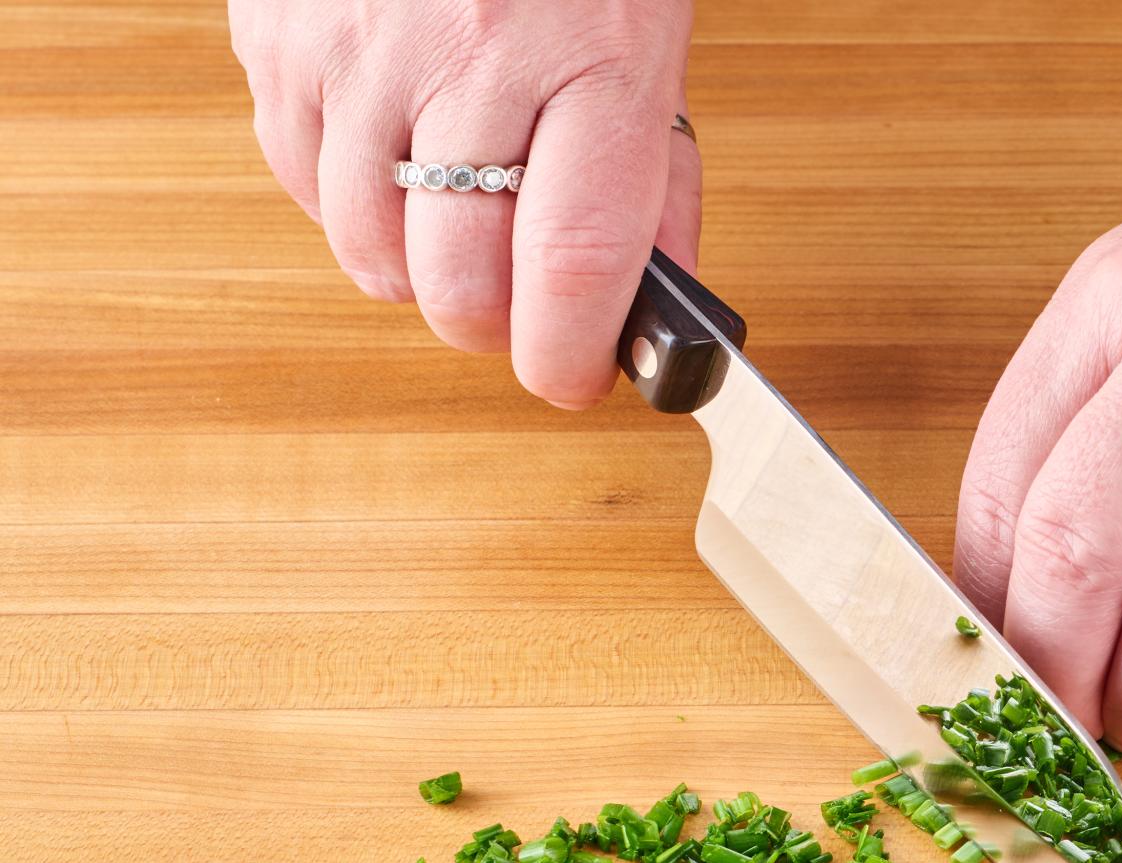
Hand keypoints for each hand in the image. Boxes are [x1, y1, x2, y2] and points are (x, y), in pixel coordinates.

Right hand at [229, 0, 698, 407]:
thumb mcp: (648, 52)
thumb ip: (655, 190)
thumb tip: (644, 318)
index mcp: (595, 65)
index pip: (573, 262)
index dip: (566, 354)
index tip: (571, 382)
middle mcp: (475, 56)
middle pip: (460, 279)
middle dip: (493, 329)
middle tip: (518, 315)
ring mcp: (363, 47)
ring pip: (371, 250)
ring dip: (418, 271)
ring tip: (457, 223)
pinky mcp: (281, 36)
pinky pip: (302, 183)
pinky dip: (350, 205)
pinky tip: (394, 159)